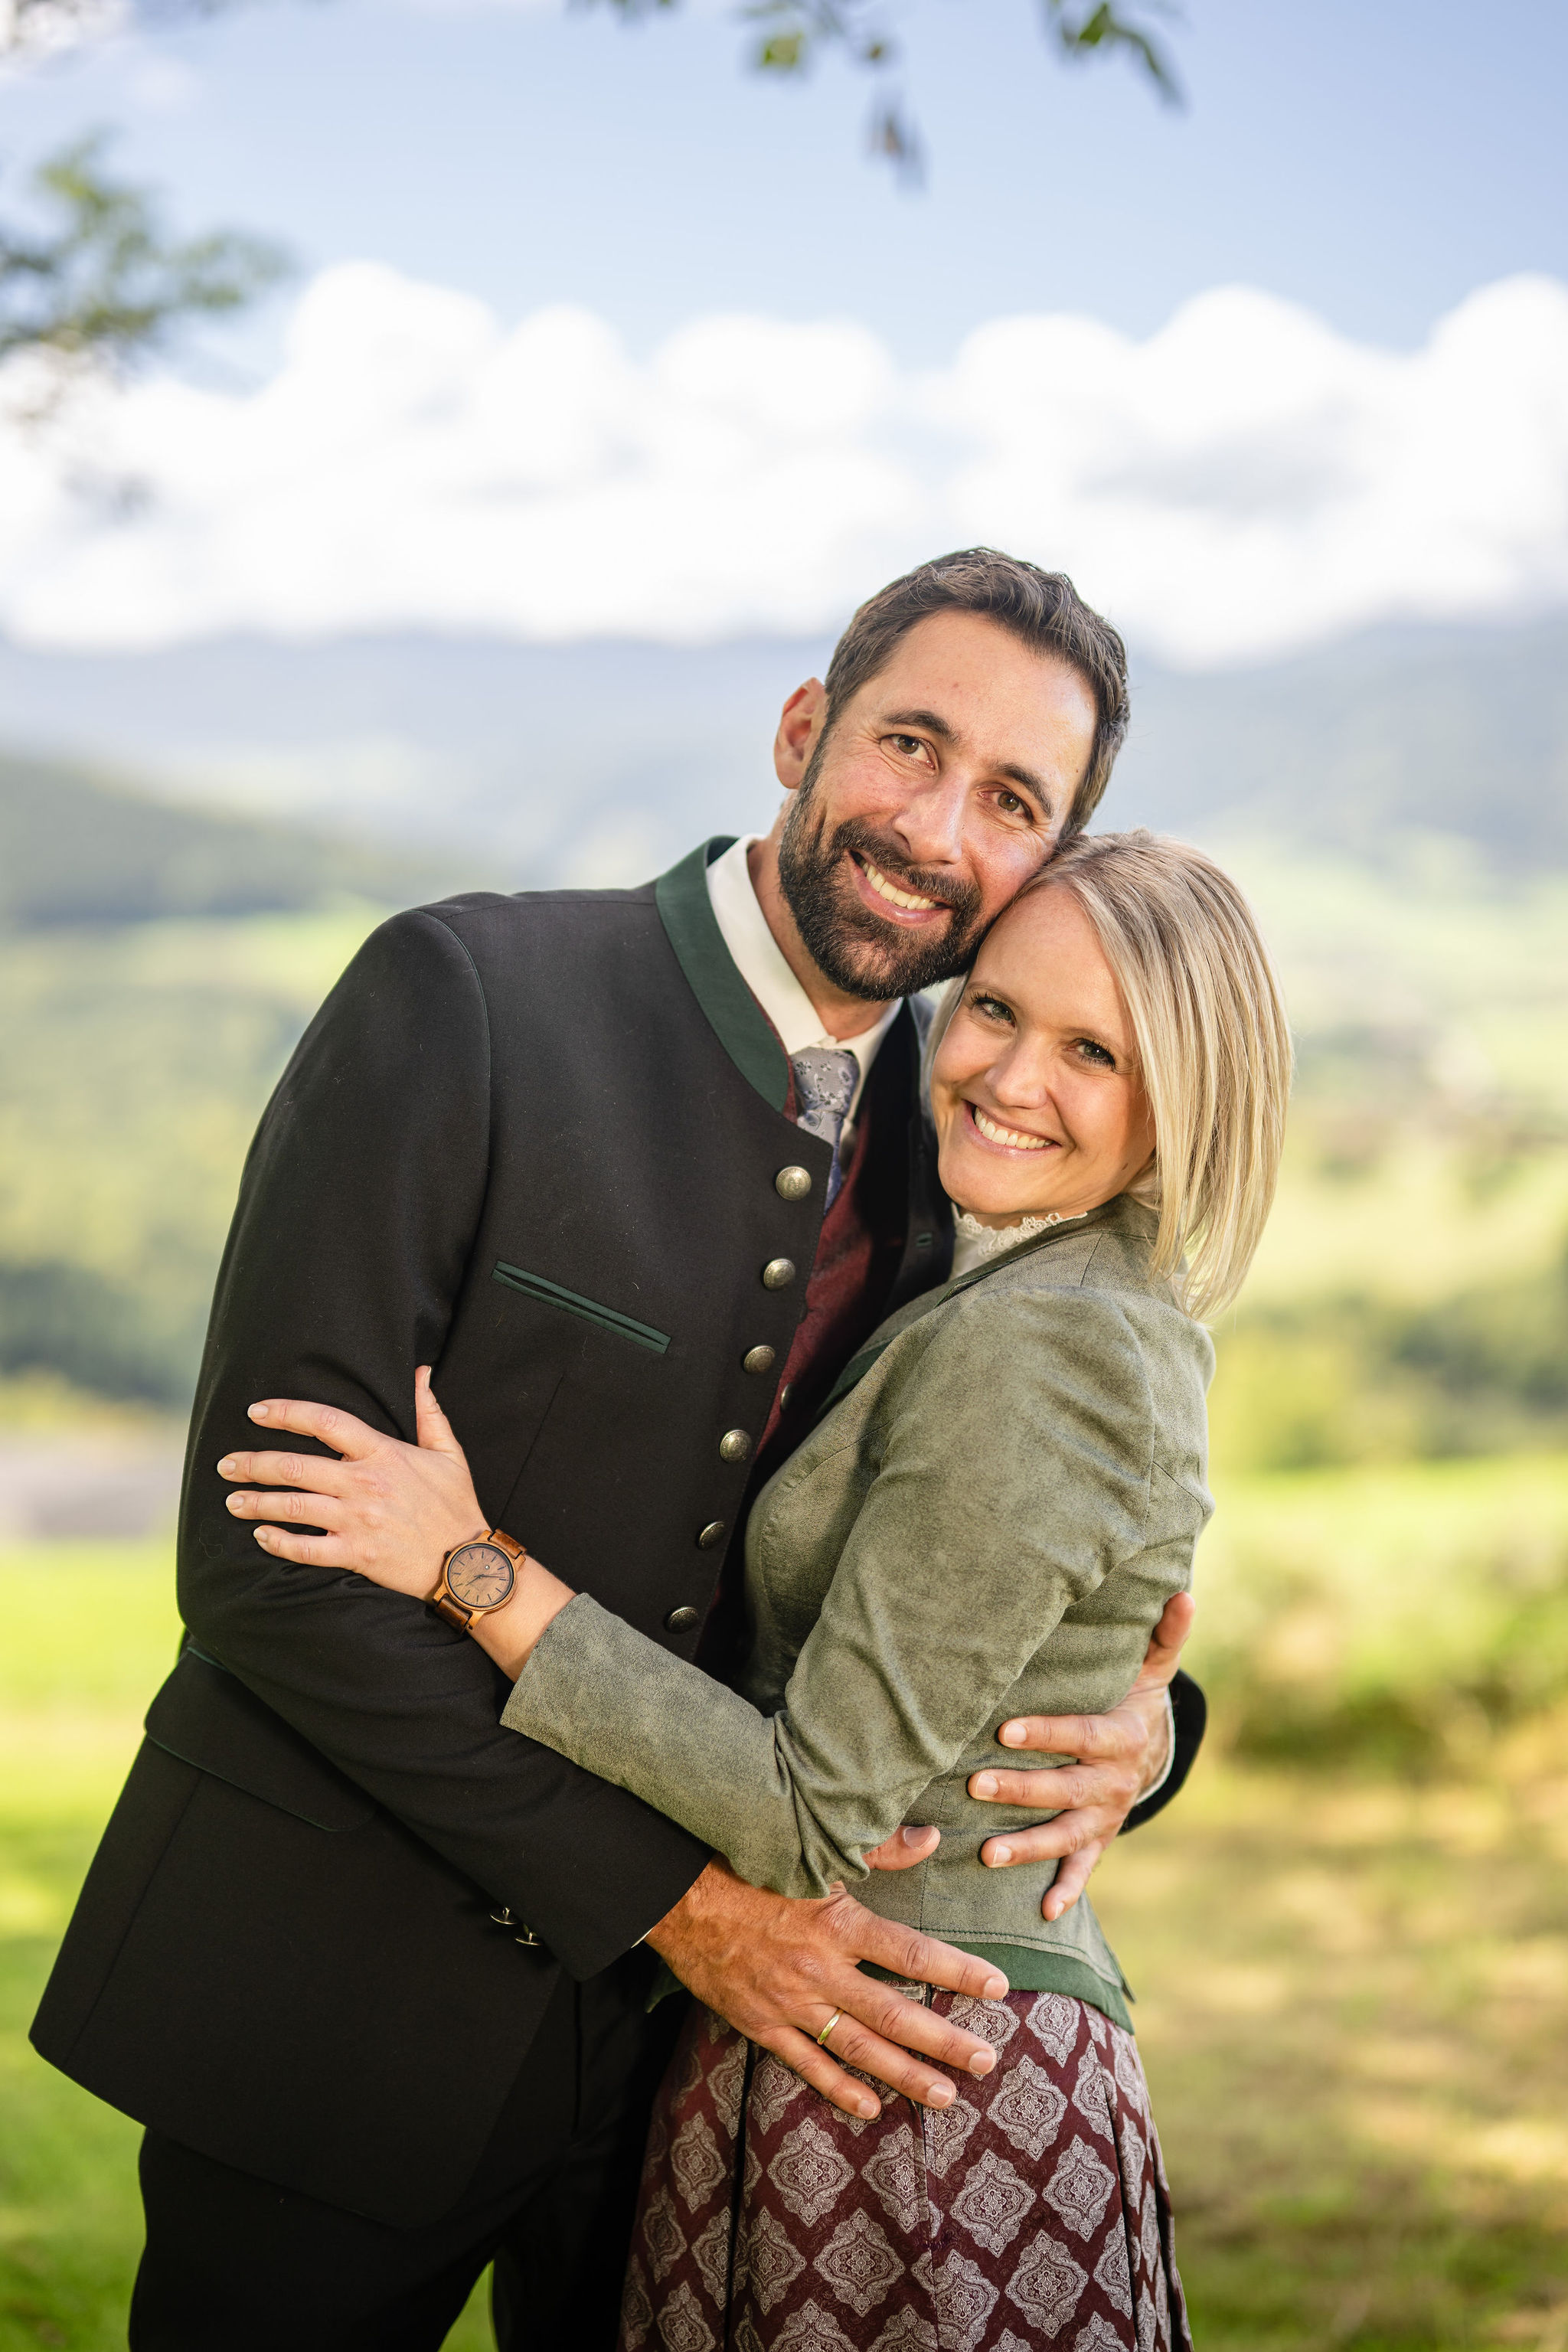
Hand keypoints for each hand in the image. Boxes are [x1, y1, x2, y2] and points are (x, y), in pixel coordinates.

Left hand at [216, 1366, 485, 1597]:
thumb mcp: (449, 1452)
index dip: (286, 1413)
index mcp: (383, 1453)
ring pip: (292, 1506)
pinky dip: (278, 1542)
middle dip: (253, 1464)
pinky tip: (261, 1535)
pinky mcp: (355, 1554)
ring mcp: (357, 1521)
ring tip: (233, 1500)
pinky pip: (305, 1548)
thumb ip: (428, 1410)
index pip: (325, 1422)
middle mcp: (364, 1483)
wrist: (467, 1561)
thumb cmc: (456, 1504)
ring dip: (256, 1502)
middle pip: (294, 1466)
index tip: (257, 1412)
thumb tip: (420, 1372)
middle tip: (227, 1465)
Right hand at [647, 1858, 1008, 2122]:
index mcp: (837, 1923)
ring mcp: (790, 2004)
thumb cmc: (750, 1867)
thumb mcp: (814, 1852)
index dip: (957, 1970)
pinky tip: (870, 2107)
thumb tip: (931, 1837)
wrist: (678, 1897)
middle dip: (944, 2040)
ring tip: (946, 2095)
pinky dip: (839, 2089)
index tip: (998, 1985)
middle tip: (986, 2060)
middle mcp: (819, 1970)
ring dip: (904, 2075)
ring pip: (857, 2049)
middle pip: (893, 2014)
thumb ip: (879, 1849)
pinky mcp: (762, 2024)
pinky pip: (806, 2065)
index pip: (911, 1953)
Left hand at [968, 1592, 1195, 1923]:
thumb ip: (1161, 1635)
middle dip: (1020, 1789)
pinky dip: (1066, 1889)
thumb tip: (1181, 1591)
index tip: (1005, 1730)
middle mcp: (1112, 1781)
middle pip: (1063, 1788)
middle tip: (975, 1785)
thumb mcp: (1150, 1668)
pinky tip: (1043, 1910)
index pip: (1080, 1736)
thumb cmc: (1133, 1698)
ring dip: (1028, 1846)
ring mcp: (1104, 1815)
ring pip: (1065, 1834)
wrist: (1152, 1750)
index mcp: (1121, 1736)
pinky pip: (1084, 1868)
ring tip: (986, 1853)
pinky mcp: (1098, 1840)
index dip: (1046, 1734)